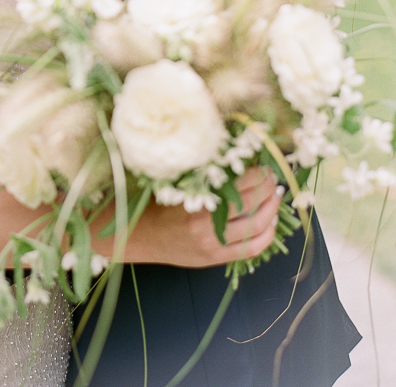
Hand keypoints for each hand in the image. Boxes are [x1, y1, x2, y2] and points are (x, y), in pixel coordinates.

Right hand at [127, 166, 280, 267]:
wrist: (144, 235)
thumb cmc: (161, 204)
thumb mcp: (181, 185)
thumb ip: (207, 178)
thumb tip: (238, 163)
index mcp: (199, 198)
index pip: (239, 183)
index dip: (258, 174)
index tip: (264, 166)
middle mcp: (208, 221)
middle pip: (252, 202)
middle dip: (268, 188)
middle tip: (273, 179)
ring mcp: (214, 242)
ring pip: (256, 225)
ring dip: (272, 209)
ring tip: (275, 197)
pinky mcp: (216, 257)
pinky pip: (252, 248)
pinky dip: (267, 235)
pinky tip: (271, 223)